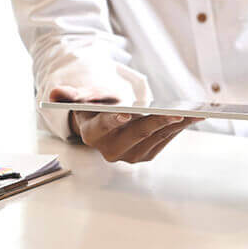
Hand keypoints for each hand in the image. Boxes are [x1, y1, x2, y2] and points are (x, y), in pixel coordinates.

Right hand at [50, 87, 202, 162]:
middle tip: (176, 113)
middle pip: (137, 134)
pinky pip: (165, 140)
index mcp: (92, 134)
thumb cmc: (93, 105)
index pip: (103, 127)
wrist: (102, 120)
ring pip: (156, 137)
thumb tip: (54, 93)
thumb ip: (68, 95)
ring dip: (176, 125)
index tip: (126, 112)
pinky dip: (178, 128)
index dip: (114, 119)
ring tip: (194, 113)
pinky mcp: (146, 154)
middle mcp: (111, 149)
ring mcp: (130, 154)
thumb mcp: (79, 97)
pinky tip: (191, 118)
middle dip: (157, 122)